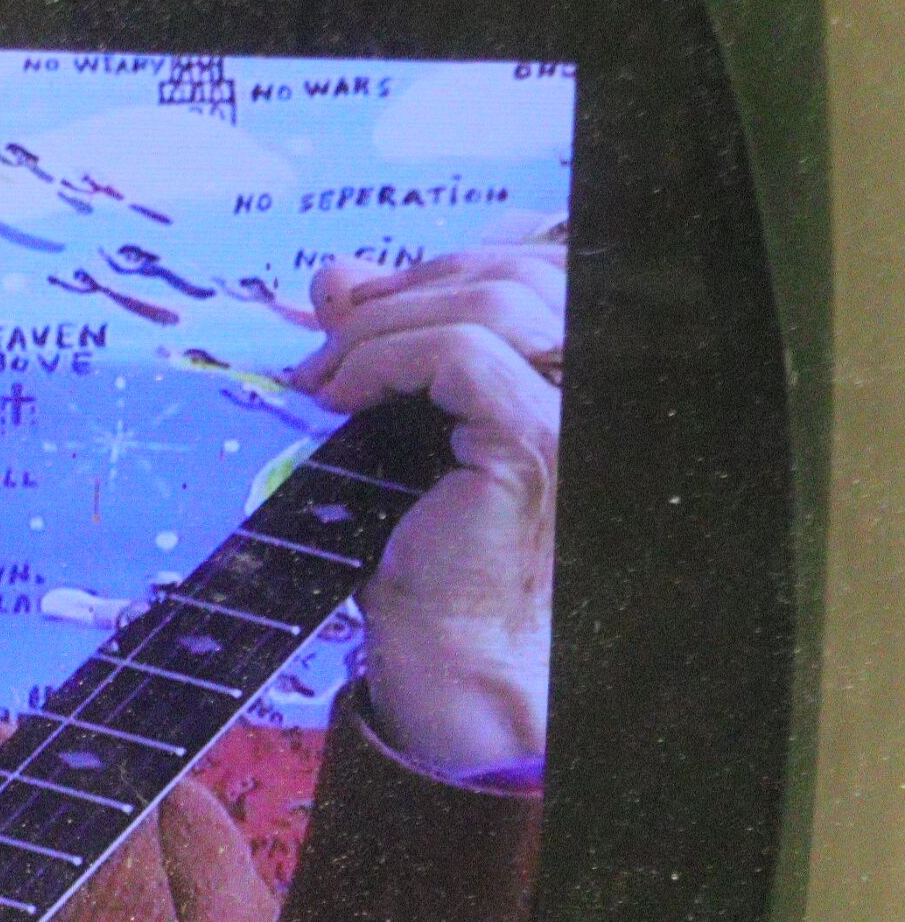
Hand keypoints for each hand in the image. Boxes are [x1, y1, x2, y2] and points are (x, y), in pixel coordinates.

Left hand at [287, 243, 563, 774]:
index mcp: (578, 375)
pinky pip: (460, 354)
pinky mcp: (537, 441)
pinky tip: (340, 398)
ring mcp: (580, 412)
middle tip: (324, 344)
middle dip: (401, 290)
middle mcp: (597, 387)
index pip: (527, 268)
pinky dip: (384, 358)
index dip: (434, 270)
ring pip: (486, 302)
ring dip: (380, 325)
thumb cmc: (431, 551)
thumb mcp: (396, 422)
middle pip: (509, 271)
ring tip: (323, 377)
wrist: (451, 653)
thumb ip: (381, 342)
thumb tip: (334, 276)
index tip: (352, 310)